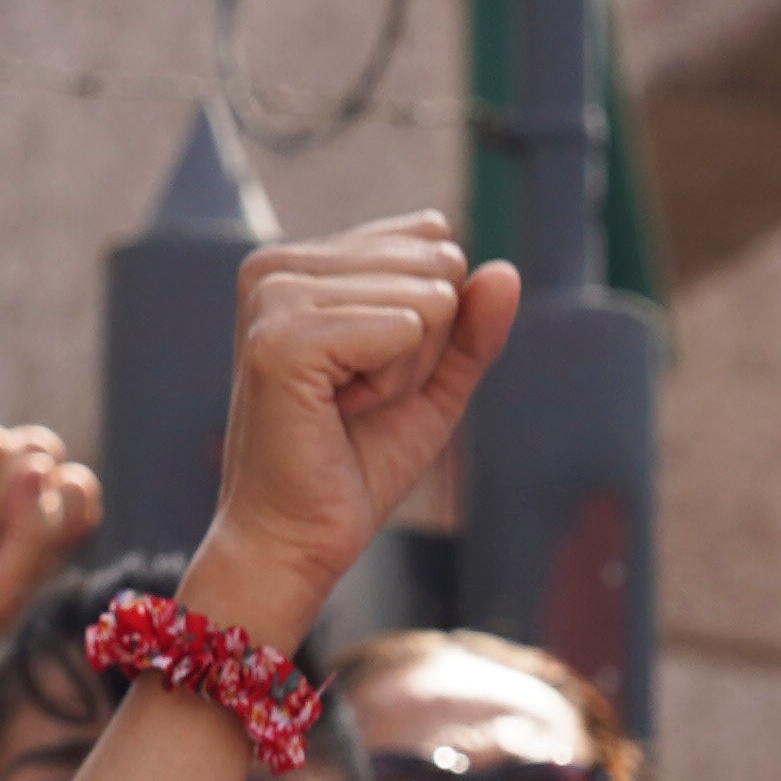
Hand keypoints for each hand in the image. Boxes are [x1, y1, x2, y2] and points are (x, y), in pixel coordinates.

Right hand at [184, 212, 519, 650]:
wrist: (297, 539)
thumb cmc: (356, 465)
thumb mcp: (432, 386)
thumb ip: (471, 329)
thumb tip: (506, 270)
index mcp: (302, 262)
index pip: (431, 242)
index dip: (431, 326)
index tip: (369, 377)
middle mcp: (277, 263)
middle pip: (437, 267)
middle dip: (423, 350)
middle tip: (359, 399)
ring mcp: (273, 294)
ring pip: (429, 298)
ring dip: (405, 372)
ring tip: (344, 407)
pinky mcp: (283, 336)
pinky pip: (405, 329)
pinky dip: (392, 385)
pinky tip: (337, 411)